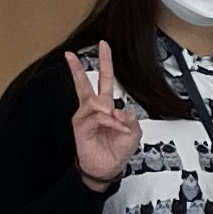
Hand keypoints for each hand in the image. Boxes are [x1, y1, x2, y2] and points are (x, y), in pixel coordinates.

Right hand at [65, 44, 140, 189]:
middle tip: (79, 51)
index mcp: (106, 107)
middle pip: (86, 82)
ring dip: (113, 116)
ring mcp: (85, 116)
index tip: (104, 46)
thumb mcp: (133, 132)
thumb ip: (131, 118)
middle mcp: (93, 108)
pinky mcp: (80, 125)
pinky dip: (110, 122)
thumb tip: (119, 110)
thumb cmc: (116, 149)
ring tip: (118, 128)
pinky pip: (98, 116)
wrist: (106, 167)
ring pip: (98, 103)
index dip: (105, 63)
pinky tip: (114, 129)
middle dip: (83, 66)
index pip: (104, 81)